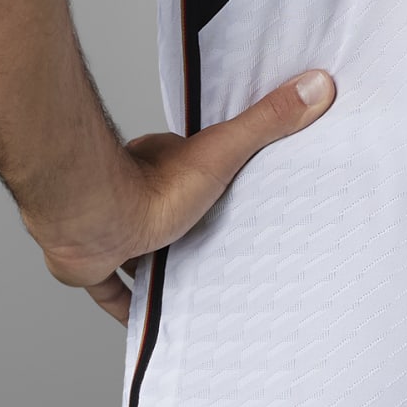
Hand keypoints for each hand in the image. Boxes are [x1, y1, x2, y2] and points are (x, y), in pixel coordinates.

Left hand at [25, 67, 337, 323]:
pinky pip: (107, 289)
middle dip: (187, 231)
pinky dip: (121, 305)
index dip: (209, 180)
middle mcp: (133, 193)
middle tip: (217, 252)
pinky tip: (140, 322)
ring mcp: (110, 230)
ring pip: (135, 251)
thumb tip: (317, 84)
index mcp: (164, 164)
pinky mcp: (90, 264)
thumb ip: (267, 121)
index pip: (190, 169)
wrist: (94, 215)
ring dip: (155, 266)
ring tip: (191, 290)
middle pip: (165, 213)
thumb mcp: (224, 150)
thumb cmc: (154, 184)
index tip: (231, 197)